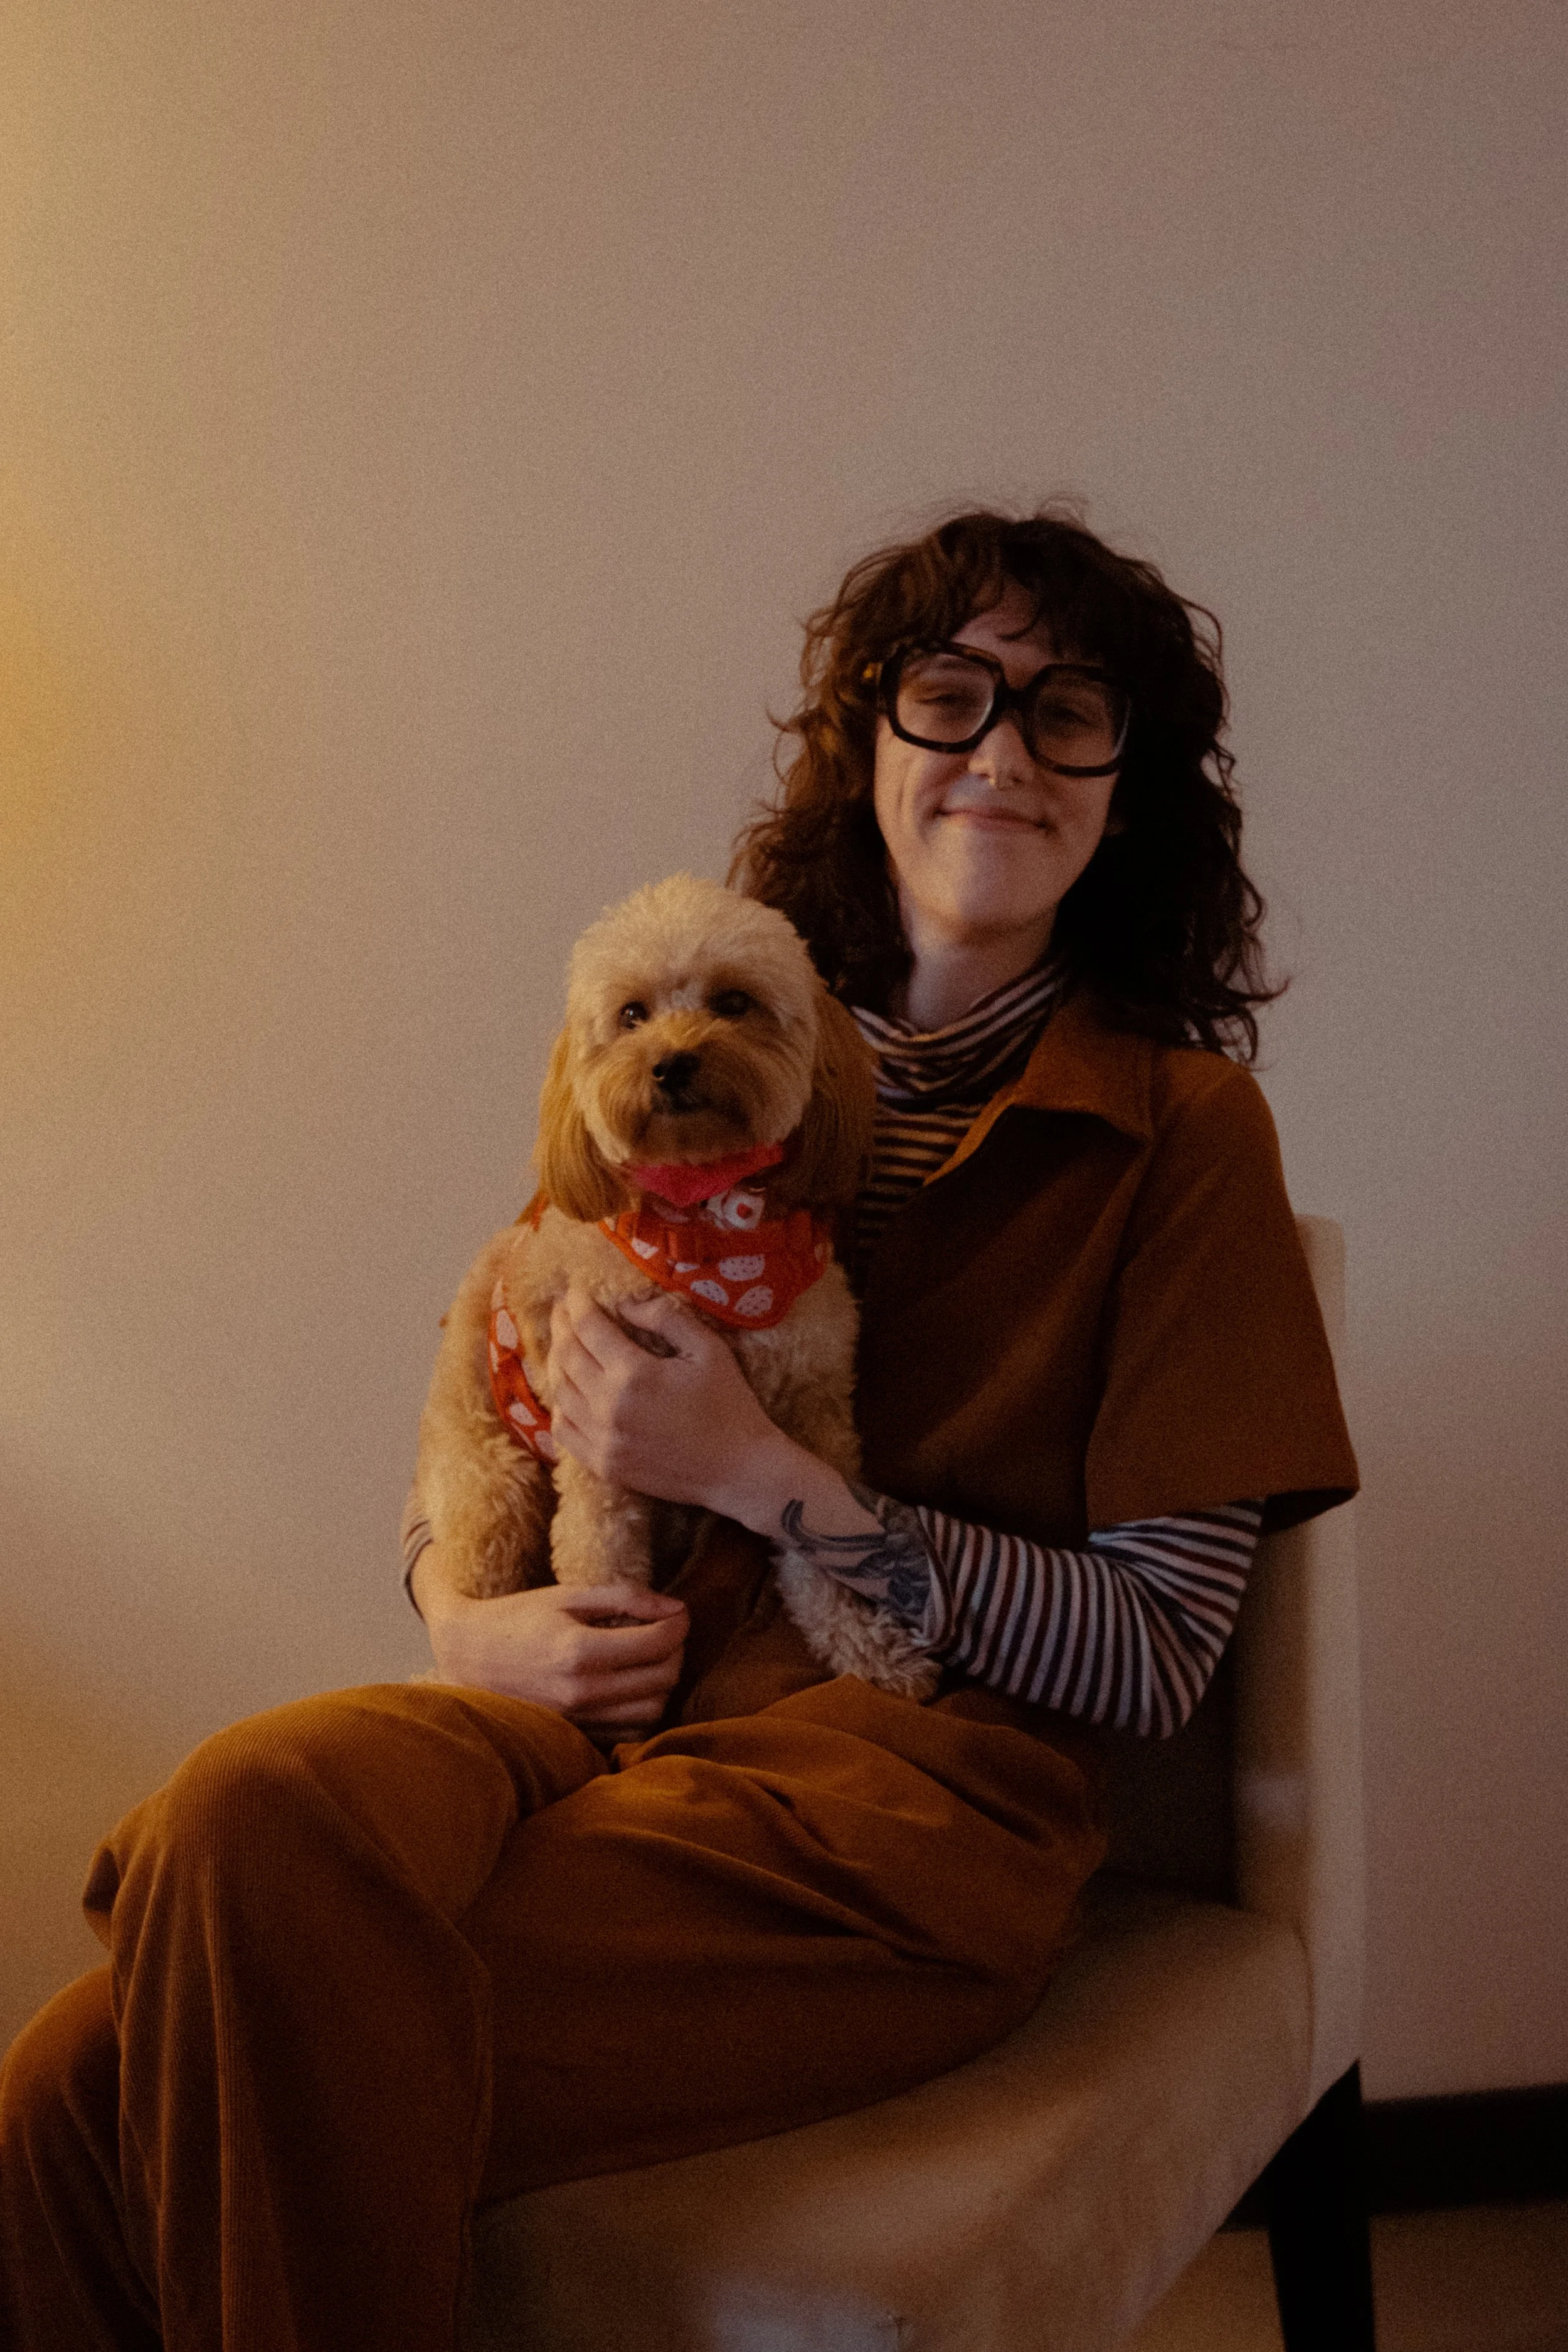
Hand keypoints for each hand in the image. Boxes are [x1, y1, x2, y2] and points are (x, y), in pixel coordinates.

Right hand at [411, 1546, 687, 1731]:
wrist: (467, 1656)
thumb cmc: (518, 1618)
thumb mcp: (568, 1596)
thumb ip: (625, 1598)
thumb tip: (676, 1608)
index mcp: (580, 1651)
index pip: (658, 1643)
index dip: (679, 1623)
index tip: (678, 1611)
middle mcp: (582, 1692)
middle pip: (664, 1678)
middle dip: (676, 1650)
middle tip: (666, 1631)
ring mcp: (579, 1719)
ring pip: (654, 1710)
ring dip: (663, 1682)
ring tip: (649, 1658)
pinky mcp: (576, 1735)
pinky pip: (631, 1731)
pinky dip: (642, 1709)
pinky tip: (630, 1685)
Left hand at [547, 1283, 788, 1515]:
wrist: (739, 1470)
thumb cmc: (731, 1405)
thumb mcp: (709, 1349)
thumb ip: (665, 1318)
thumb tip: (625, 1304)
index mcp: (635, 1375)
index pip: (589, 1329)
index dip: (576, 1305)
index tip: (573, 1291)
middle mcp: (609, 1408)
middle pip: (567, 1356)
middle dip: (561, 1326)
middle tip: (561, 1309)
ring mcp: (603, 1441)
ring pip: (560, 1392)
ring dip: (556, 1363)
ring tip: (563, 1344)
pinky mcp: (605, 1466)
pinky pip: (564, 1431)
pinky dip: (559, 1406)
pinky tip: (567, 1391)